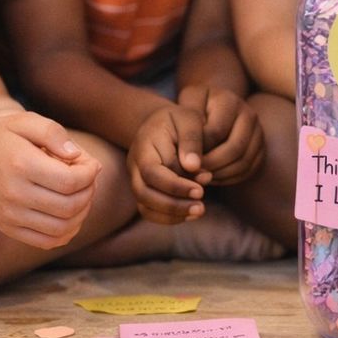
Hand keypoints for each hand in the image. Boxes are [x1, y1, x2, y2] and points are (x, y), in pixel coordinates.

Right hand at [0, 111, 99, 248]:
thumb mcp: (24, 121)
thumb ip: (53, 133)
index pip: (71, 181)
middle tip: (87, 178)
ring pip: (63, 227)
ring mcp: (9, 215)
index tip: (90, 163)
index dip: (90, 173)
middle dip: (89, 190)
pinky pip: (48, 241)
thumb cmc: (0, 138)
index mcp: (21, 165)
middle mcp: (14, 194)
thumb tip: (76, 156)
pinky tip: (70, 214)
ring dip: (83, 212)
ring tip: (81, 194)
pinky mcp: (8, 228)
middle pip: (70, 205)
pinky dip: (67, 231)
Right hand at [127, 101, 210, 223]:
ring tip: (199, 211)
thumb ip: (192, 140)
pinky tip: (190, 214)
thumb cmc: (180, 120)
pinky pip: (149, 210)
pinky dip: (168, 217)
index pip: (153, 173)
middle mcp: (135, 165)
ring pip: (144, 205)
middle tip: (201, 208)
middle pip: (144, 193)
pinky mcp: (145, 189)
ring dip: (171, 214)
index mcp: (144, 146)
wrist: (164, 122)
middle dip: (173, 205)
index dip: (176, 186)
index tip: (201, 190)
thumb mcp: (189, 119)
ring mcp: (137, 179)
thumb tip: (193, 167)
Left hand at [185, 86, 264, 186]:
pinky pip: (249, 169)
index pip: (216, 132)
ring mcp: (258, 132)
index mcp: (230, 101)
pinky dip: (231, 178)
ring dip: (221, 174)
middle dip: (212, 165)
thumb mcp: (186, 107)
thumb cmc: (194, 106)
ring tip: (202, 178)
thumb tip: (192, 160)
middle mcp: (249, 115)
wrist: (211, 104)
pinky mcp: (260, 148)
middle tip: (194, 175)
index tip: (184, 161)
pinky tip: (213, 178)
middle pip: (235, 148)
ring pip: (244, 161)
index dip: (199, 150)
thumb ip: (188, 128)